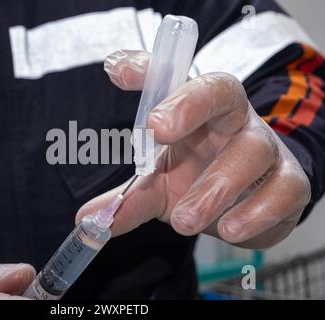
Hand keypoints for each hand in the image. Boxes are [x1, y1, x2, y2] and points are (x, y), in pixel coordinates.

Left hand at [76, 50, 310, 248]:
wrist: (245, 205)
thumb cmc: (198, 180)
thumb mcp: (158, 186)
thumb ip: (128, 199)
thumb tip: (87, 220)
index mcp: (198, 112)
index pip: (177, 79)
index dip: (149, 71)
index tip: (116, 72)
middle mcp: (233, 120)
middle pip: (221, 92)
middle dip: (189, 105)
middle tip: (157, 129)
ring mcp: (265, 149)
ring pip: (251, 152)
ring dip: (215, 187)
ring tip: (185, 219)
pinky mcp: (289, 183)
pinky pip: (283, 191)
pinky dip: (256, 212)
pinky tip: (229, 229)